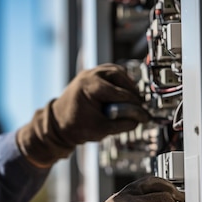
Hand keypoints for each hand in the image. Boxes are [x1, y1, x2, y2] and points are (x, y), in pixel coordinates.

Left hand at [16, 63, 148, 166]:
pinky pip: (111, 72)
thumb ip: (123, 124)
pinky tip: (124, 93)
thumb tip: (141, 118)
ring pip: (117, 71)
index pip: (120, 93)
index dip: (134, 105)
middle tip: (139, 106)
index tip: (144, 115)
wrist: (57, 123)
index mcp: (90, 86)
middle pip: (120, 76)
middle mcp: (90, 75)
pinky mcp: (92, 74)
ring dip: (127, 84)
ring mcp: (90, 72)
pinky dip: (120, 81)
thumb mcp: (101, 130)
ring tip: (133, 100)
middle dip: (132, 92)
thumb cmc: (75, 127)